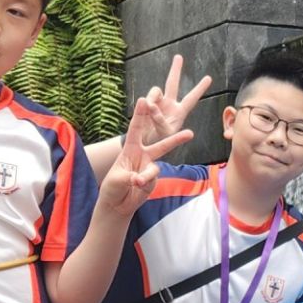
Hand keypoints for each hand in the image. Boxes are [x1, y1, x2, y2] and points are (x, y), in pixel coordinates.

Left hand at [97, 98, 187, 219]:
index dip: (140, 115)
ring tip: (137, 181)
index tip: (144, 100)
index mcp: (130, 149)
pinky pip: (151, 181)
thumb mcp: (116, 178)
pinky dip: (143, 185)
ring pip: (155, 168)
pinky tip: (134, 188)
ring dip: (148, 175)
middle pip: (161, 145)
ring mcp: (149, 168)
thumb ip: (128, 176)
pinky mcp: (152, 181)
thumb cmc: (112, 186)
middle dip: (175, 139)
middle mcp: (142, 156)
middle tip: (190, 133)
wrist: (117, 203)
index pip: (136, 129)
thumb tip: (140, 179)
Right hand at [135, 52, 210, 156]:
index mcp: (180, 112)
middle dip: (175, 70)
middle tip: (179, 56)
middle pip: (172, 83)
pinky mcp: (146, 103)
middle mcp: (169, 104)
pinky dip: (146, 103)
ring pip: (156, 90)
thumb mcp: (164, 133)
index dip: (200, 88)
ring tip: (150, 110)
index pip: (192, 98)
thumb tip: (151, 106)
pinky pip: (146, 97)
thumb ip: (160, 120)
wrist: (145, 142)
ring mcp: (157, 102)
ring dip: (153, 97)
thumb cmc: (160, 140)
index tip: (209, 78)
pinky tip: (144, 111)